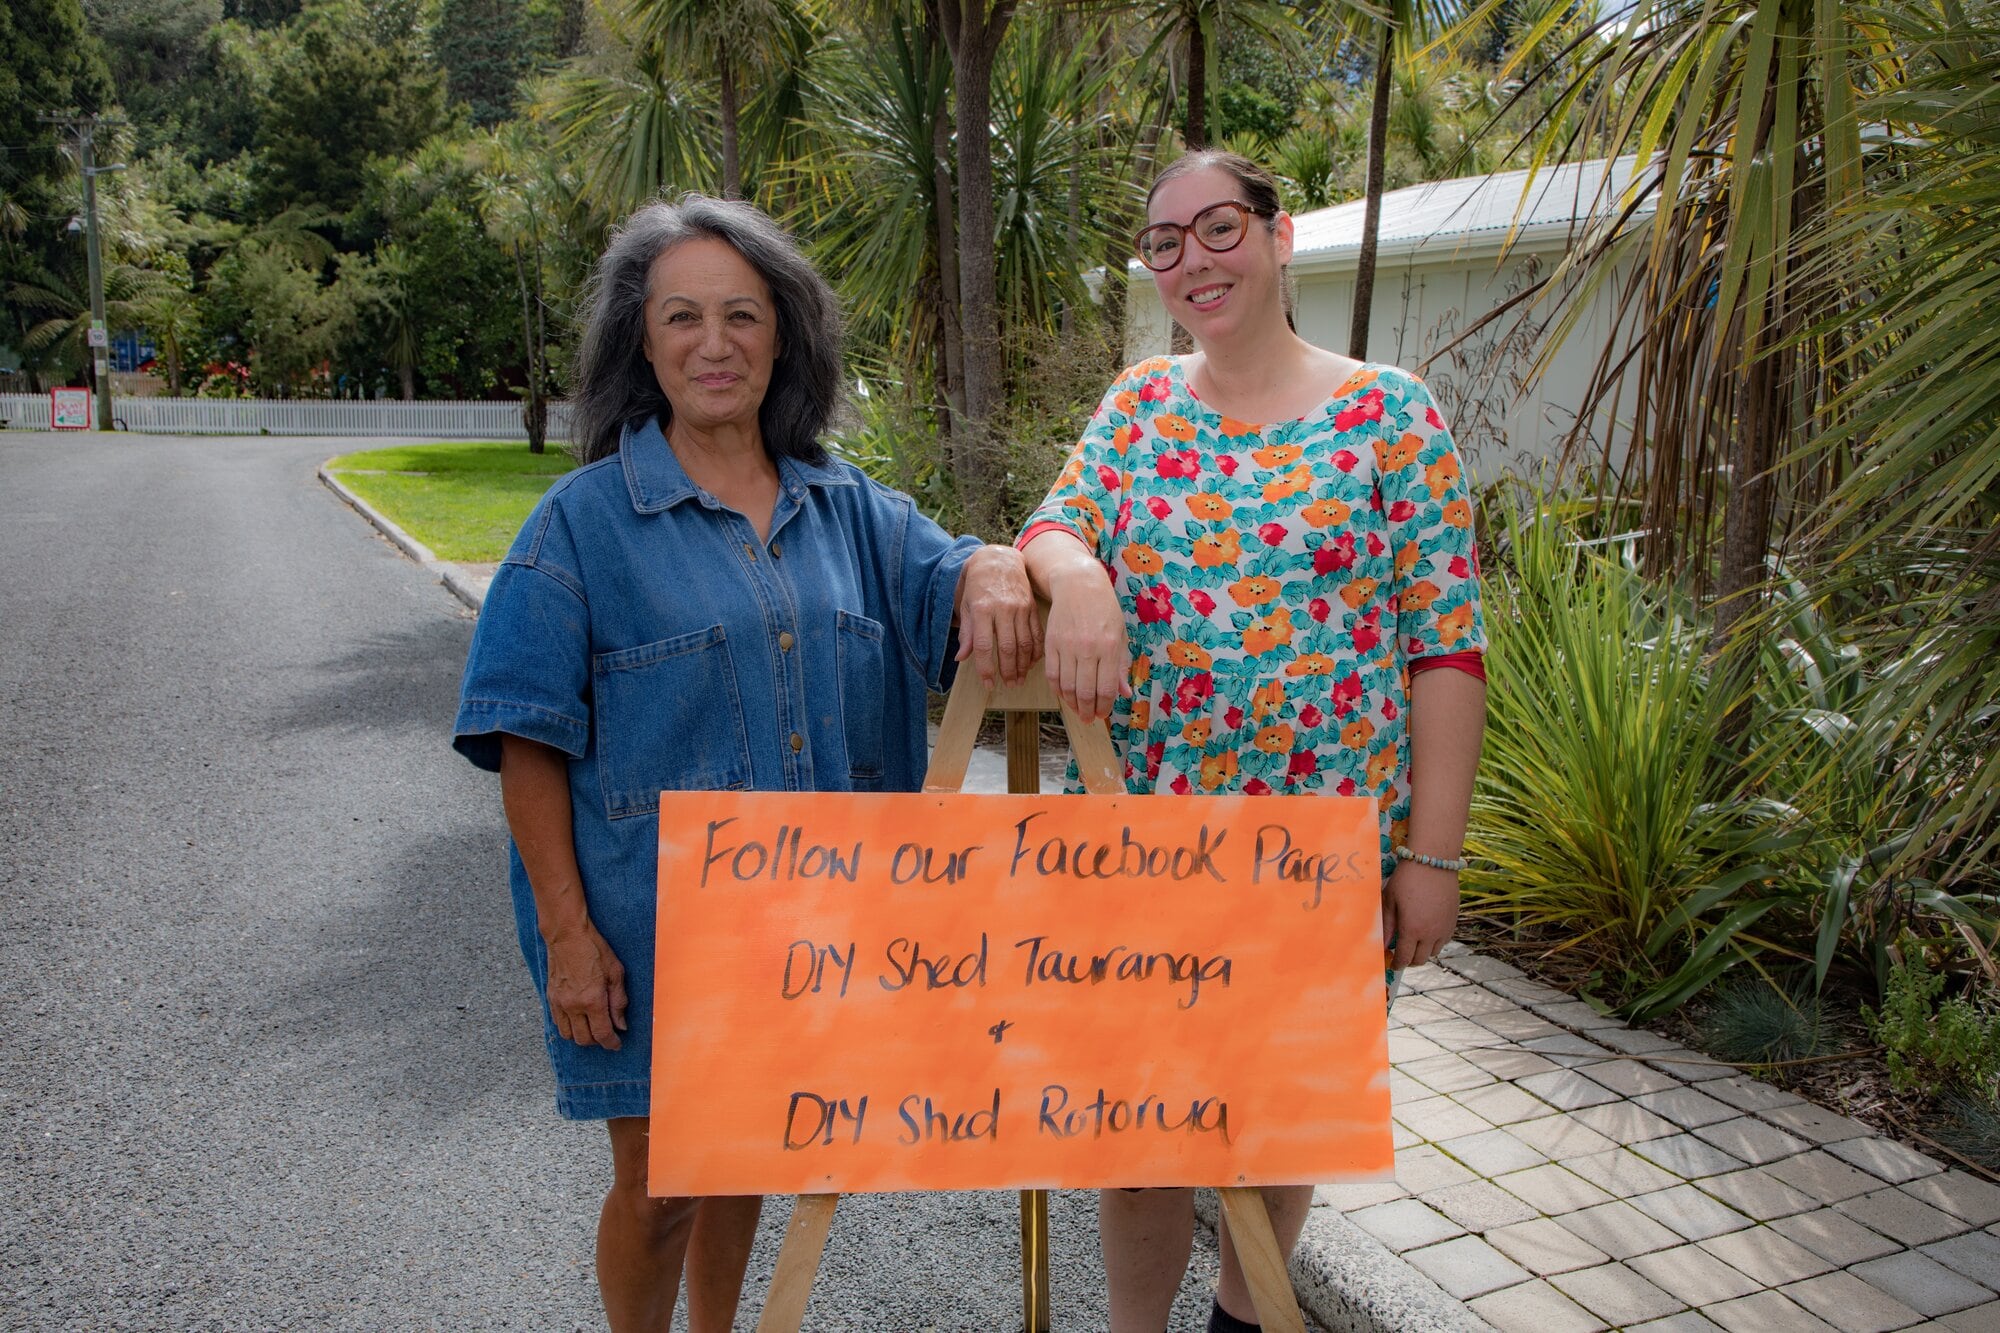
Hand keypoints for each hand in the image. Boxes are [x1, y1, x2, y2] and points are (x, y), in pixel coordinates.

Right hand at [543, 922, 628, 1049]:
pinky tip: (579, 1020)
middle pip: (584, 1039)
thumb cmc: (594, 949)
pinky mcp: (550, 998)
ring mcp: (559, 1003)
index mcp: (592, 1000)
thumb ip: (619, 1001)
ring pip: (569, 1036)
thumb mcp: (616, 972)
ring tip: (593, 1028)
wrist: (567, 935)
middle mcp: (573, 1006)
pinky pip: (558, 1024)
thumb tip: (621, 1025)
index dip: (611, 1043)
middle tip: (607, 1035)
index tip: (617, 1044)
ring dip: (582, 1037)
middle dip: (598, 1042)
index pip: (602, 1034)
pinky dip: (569, 1028)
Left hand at [954, 544, 1041, 687]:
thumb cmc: (977, 584)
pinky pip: (1036, 633)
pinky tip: (1033, 662)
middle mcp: (1002, 610)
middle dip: (1008, 670)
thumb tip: (961, 658)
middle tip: (1010, 685)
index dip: (986, 668)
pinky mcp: (1031, 607)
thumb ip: (967, 633)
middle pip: (1007, 647)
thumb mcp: (966, 605)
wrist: (998, 560)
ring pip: (1024, 642)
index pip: (983, 646)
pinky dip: (1036, 650)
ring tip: (1020, 679)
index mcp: (982, 610)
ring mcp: (1019, 608)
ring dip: (1023, 664)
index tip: (988, 683)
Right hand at [1043, 563, 1130, 722]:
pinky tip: (1063, 694)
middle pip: (1085, 691)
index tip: (1103, 714)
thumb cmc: (1104, 609)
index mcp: (1109, 647)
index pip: (1106, 688)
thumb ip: (1121, 665)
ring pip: (1066, 686)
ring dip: (1072, 704)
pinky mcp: (1051, 643)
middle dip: (1087, 711)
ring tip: (1077, 710)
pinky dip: (1057, 689)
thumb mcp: (1120, 635)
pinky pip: (1052, 674)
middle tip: (1089, 718)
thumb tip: (1125, 693)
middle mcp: (1088, 648)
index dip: (1104, 706)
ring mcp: (1067, 646)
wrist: (1078, 585)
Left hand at [1382, 861, 1459, 971]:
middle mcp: (1431, 933)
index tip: (1392, 964)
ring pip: (1434, 952)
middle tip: (1402, 955)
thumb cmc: (1407, 878)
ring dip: (1423, 952)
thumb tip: (1384, 945)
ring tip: (1414, 942)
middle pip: (1421, 959)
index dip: (1397, 964)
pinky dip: (1435, 942)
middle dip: (1410, 961)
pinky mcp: (1453, 920)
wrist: (1433, 861)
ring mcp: (1444, 928)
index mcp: (1412, 929)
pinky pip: (1444, 940)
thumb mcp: (1390, 900)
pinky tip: (1427, 932)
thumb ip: (1387, 925)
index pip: (1405, 958)